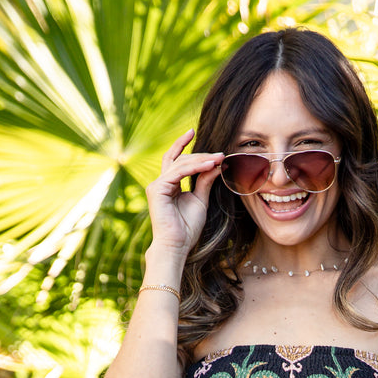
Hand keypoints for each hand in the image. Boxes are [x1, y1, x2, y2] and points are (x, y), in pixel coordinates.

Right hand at [145, 130, 223, 257]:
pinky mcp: (157, 189)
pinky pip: (178, 172)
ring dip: (201, 160)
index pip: (175, 159)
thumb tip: (216, 164)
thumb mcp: (200, 200)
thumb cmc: (187, 229)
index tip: (192, 131)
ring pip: (180, 164)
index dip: (182, 144)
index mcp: (168, 185)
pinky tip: (209, 165)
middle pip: (180, 159)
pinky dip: (195, 167)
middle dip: (201, 155)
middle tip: (220, 155)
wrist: (177, 246)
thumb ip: (205, 181)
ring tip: (219, 159)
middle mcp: (160, 183)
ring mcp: (157, 185)